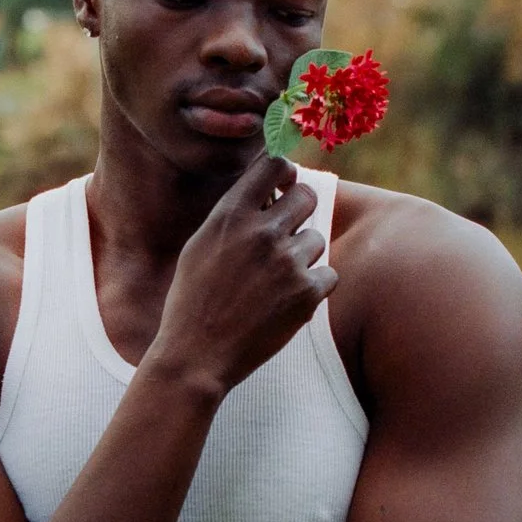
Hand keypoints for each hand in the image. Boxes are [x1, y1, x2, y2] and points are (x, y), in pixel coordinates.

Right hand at [147, 153, 333, 396]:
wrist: (196, 355)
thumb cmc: (193, 300)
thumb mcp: (201, 244)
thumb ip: (235, 216)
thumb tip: (269, 192)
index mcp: (231, 215)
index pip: (273, 165)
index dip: (284, 174)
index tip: (283, 187)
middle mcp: (262, 232)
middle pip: (307, 195)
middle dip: (299, 212)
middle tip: (286, 235)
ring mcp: (287, 262)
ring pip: (316, 239)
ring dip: (302, 256)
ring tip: (275, 282)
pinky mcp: (306, 294)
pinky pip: (329, 274)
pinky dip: (314, 287)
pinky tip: (287, 301)